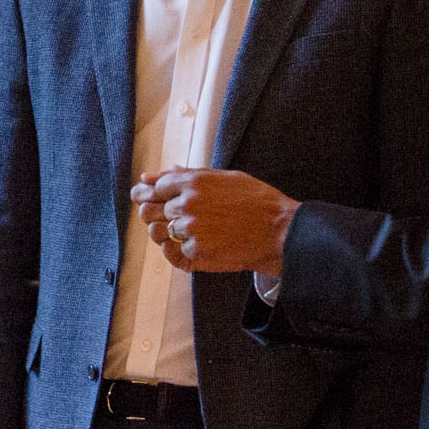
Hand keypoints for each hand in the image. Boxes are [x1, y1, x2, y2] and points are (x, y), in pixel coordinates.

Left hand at [132, 167, 296, 275]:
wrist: (280, 231)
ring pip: (163, 232)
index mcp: (194, 182)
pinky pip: (176, 252)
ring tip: (200, 231)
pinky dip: (186, 250)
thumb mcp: (224, 178)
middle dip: (163, 215)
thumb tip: (148, 176)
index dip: (157, 195)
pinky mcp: (197, 251)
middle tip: (184, 219)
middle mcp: (188, 203)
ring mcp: (191, 229)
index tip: (162, 201)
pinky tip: (206, 243)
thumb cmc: (256, 202)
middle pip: (153, 211)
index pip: (156, 187)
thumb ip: (184, 175)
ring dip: (175, 233)